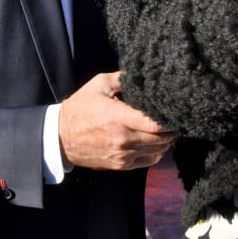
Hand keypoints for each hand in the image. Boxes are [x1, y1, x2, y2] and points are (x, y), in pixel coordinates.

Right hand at [58, 72, 176, 169]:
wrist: (60, 138)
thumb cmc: (81, 107)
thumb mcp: (100, 84)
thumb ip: (123, 77)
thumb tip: (143, 73)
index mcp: (118, 117)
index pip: (154, 124)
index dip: (169, 118)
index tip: (175, 108)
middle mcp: (123, 139)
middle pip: (161, 139)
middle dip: (172, 128)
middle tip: (177, 117)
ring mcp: (122, 155)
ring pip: (158, 151)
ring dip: (168, 141)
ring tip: (170, 128)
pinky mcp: (121, 165)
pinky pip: (149, 161)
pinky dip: (158, 152)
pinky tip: (159, 141)